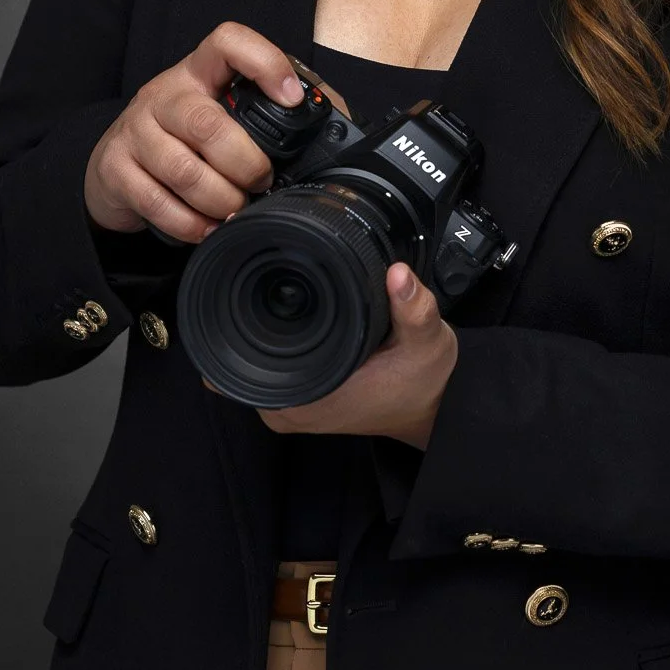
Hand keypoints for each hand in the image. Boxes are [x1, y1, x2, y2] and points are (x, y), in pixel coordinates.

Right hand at [84, 21, 305, 242]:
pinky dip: (191, 224)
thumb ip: (271, 112)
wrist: (114, 167)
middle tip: (261, 182)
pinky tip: (207, 227)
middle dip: (246, 164)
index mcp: (199, 73)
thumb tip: (332, 118)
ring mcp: (134, 130)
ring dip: (222, 200)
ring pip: (184, 171)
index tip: (292, 98)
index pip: (227, 42)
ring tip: (236, 209)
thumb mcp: (223, 113)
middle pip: (208, 124)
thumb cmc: (185, 139)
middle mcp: (164, 94)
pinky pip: (159, 203)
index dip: (264, 62)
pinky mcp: (114, 169)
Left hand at [203, 261, 458, 449]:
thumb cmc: (425, 382)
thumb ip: (414, 309)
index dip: (233, 313)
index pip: (239, 357)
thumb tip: (397, 274)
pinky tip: (277, 308)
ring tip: (261, 276)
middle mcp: (287, 408)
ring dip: (251, 323)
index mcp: (307, 398)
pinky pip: (262, 365)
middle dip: (239, 310)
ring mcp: (288, 405)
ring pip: (245, 358)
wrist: (435, 408)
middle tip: (251, 261)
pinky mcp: (297, 396)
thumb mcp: (427, 343)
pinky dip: (266, 337)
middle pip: (234, 353)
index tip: (237, 271)